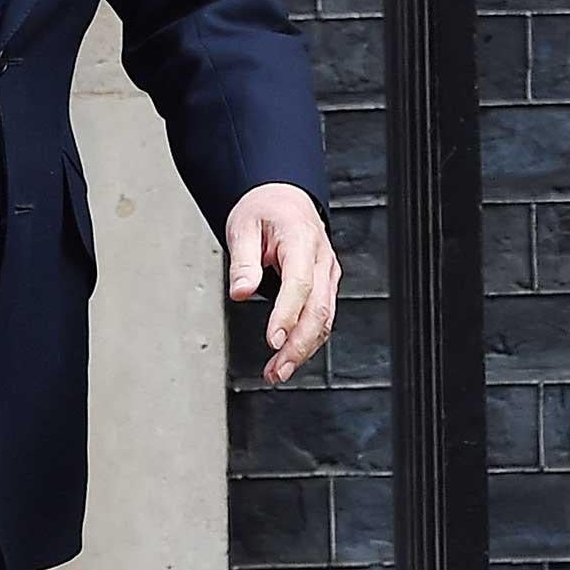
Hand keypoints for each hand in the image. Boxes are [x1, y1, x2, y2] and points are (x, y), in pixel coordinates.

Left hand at [224, 182, 339, 386]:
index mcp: (301, 239)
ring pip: (325, 319)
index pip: (300, 283)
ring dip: (304, 349)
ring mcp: (328, 273)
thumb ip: (243, 262)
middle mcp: (322, 259)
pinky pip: (323, 316)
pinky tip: (291, 355)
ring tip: (279, 371)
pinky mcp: (326, 285)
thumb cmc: (263, 209)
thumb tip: (241, 292)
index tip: (272, 340)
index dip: (287, 315)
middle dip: (298, 345)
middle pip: (318, 309)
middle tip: (276, 369)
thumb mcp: (242, 226)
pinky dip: (309, 340)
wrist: (283, 197)